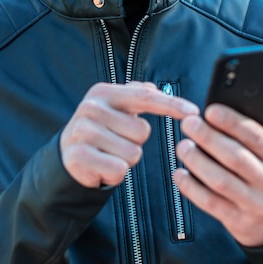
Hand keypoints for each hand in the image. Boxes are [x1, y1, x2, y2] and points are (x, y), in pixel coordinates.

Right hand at [60, 81, 198, 188]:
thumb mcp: (118, 108)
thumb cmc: (102, 129)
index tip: (193, 112)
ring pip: (132, 154)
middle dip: (136, 142)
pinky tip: (102, 166)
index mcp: (104, 92)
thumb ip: (139, 95)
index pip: (145, 97)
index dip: (172, 104)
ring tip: (108, 154)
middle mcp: (91, 108)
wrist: (68, 153)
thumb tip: (157, 89)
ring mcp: (83, 131)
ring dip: (126, 160)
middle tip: (117, 141)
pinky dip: (115, 174)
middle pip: (142, 131)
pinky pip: (118, 170)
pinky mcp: (78, 156)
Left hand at [173, 97, 262, 246]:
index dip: (232, 123)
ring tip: (183, 146)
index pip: (257, 137)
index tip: (210, 110)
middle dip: (209, 138)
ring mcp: (255, 204)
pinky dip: (192, 189)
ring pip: (221, 181)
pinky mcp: (238, 221)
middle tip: (189, 123)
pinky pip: (211, 204)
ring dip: (198, 162)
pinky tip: (180, 173)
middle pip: (236, 157)